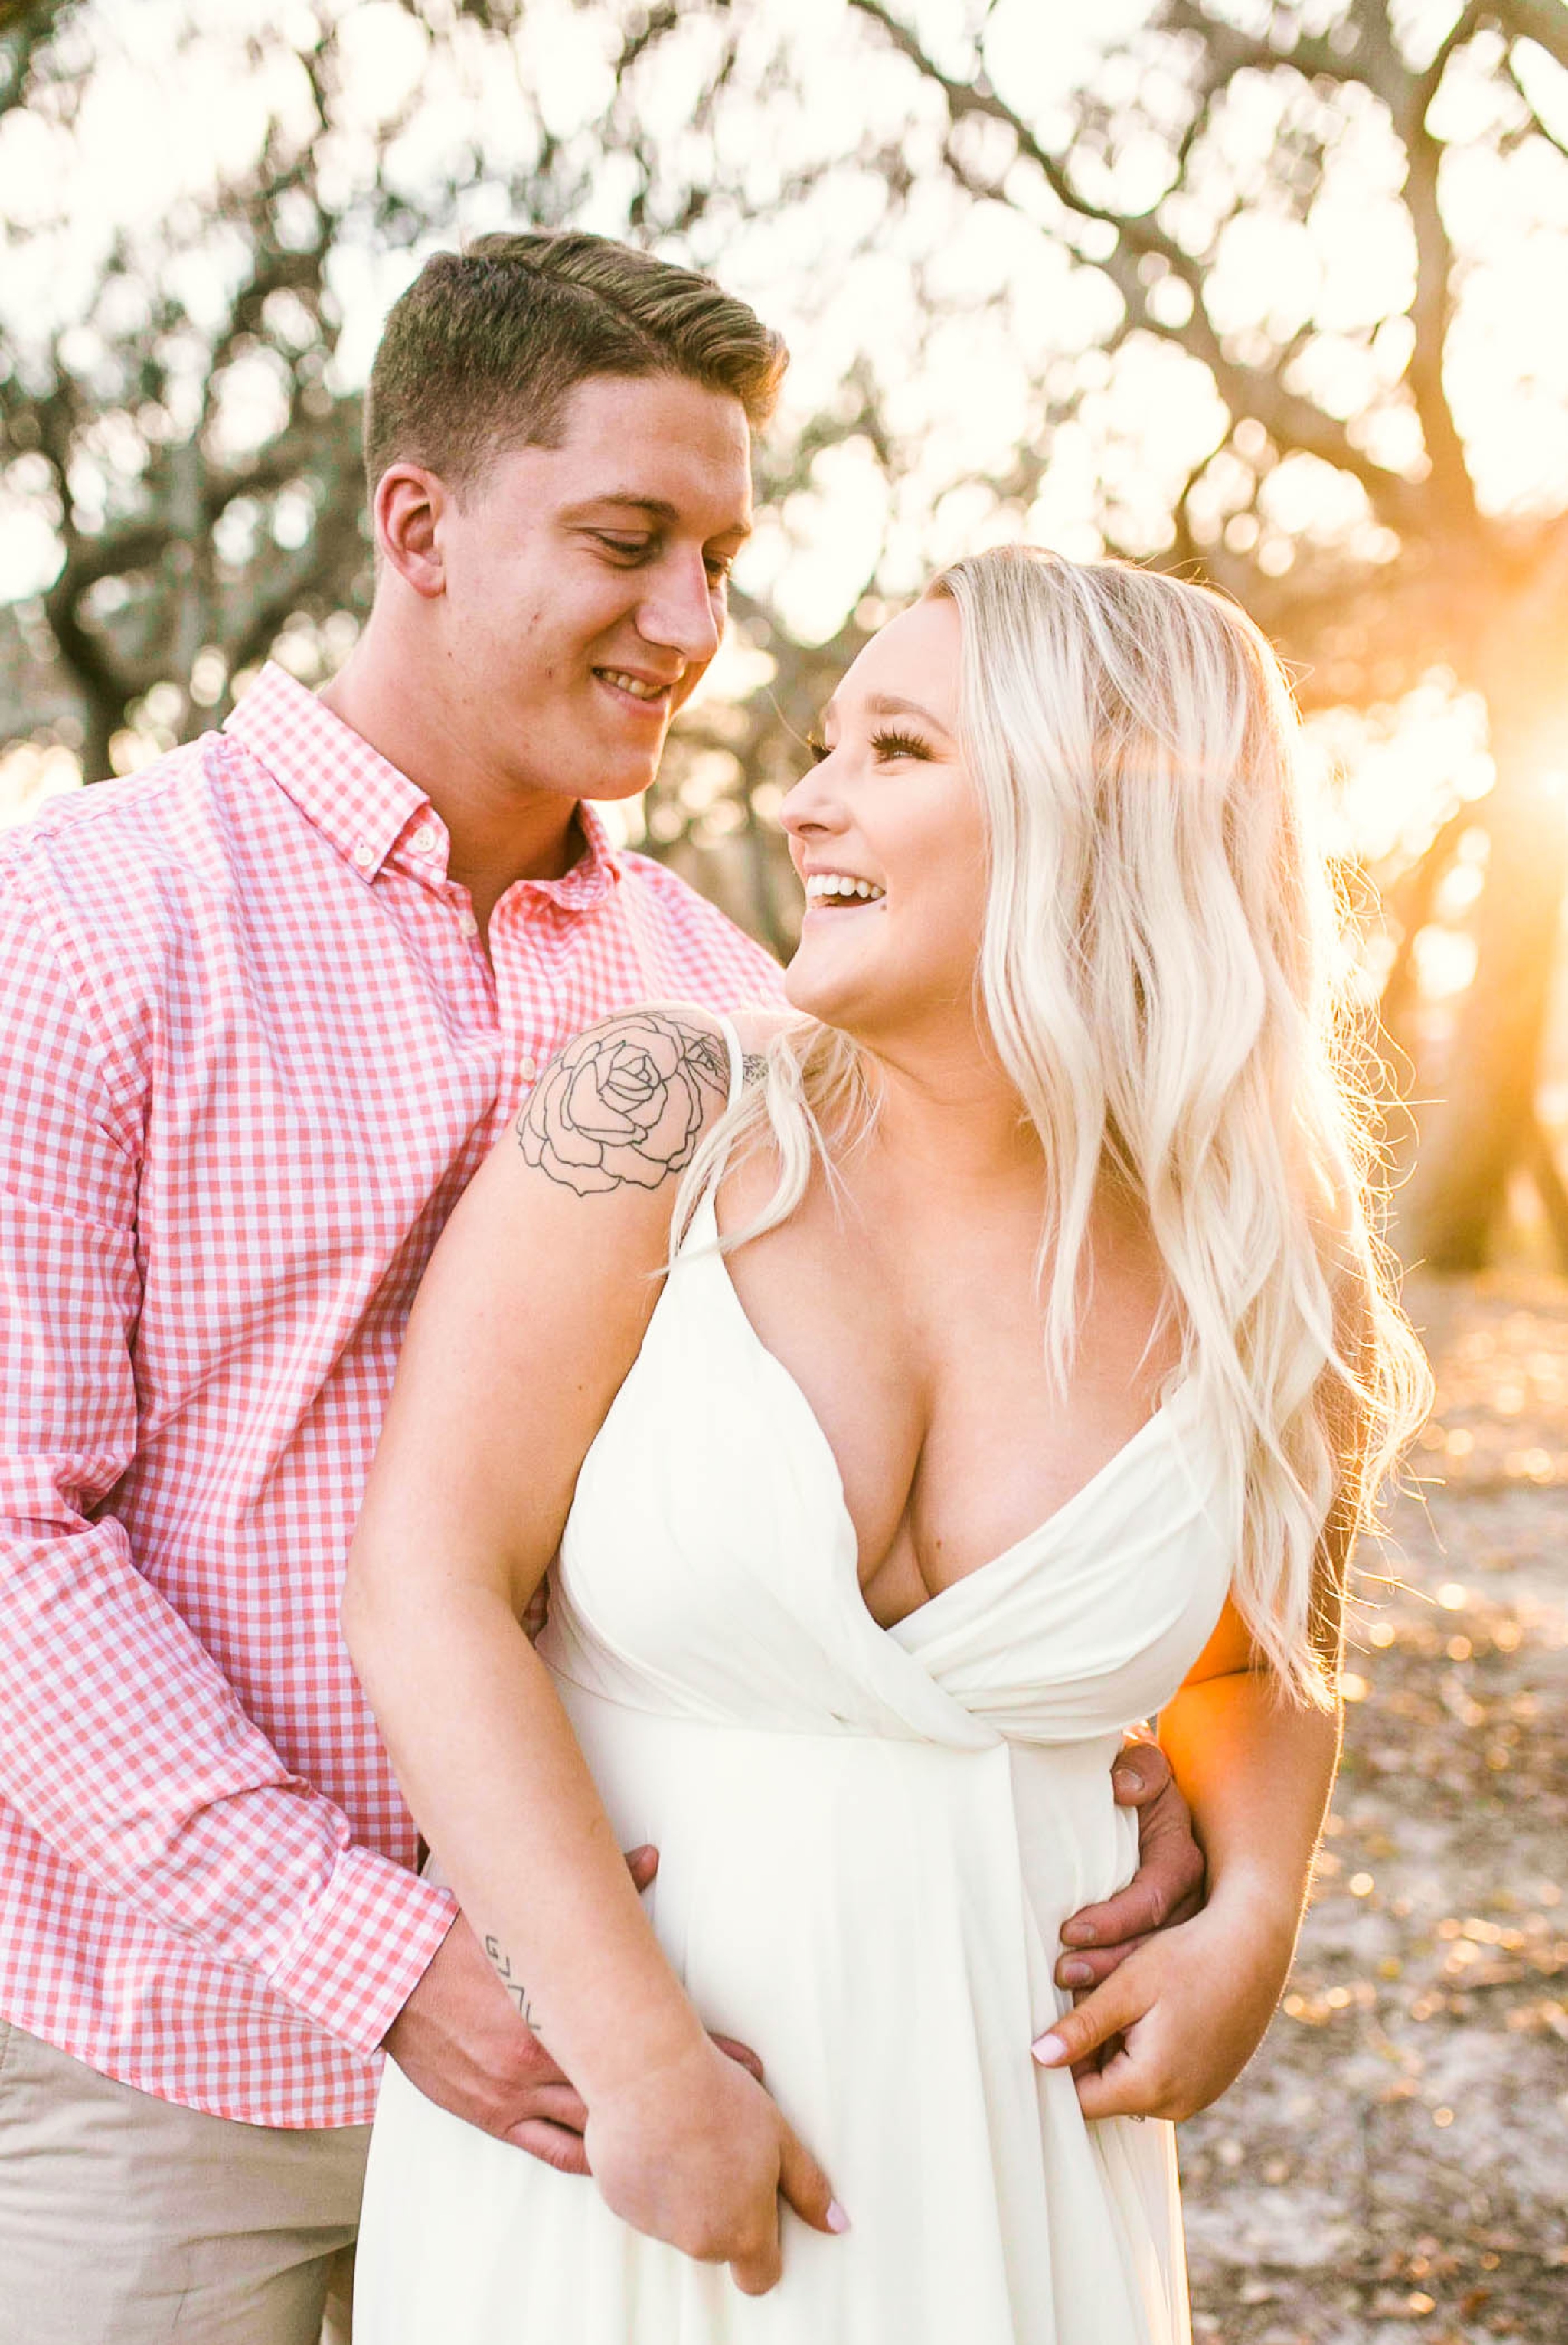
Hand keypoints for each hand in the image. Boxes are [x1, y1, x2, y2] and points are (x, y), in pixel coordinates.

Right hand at [381, 1848, 763, 2174]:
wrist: (386, 1976)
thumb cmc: (456, 1940)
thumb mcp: (521, 1919)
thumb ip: (594, 1891)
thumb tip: (649, 1858)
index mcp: (557, 2010)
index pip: (646, 2037)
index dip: (702, 2053)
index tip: (747, 2064)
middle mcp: (542, 2058)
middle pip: (632, 2091)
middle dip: (685, 2102)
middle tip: (737, 2114)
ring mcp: (517, 2094)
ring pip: (597, 2131)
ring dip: (643, 2140)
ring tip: (690, 2152)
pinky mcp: (493, 2116)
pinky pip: (551, 2149)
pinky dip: (589, 2160)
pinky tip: (620, 2169)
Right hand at [585, 2035, 847, 2295]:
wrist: (651, 2074)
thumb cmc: (720, 2100)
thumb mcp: (782, 2140)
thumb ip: (809, 2189)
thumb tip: (836, 2224)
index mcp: (742, 2232)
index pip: (759, 2277)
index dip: (764, 2252)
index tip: (762, 2216)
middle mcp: (697, 2241)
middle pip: (718, 2243)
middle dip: (723, 2210)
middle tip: (724, 2153)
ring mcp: (655, 2225)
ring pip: (679, 2222)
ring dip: (686, 2194)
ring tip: (689, 2136)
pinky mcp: (619, 2203)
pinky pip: (644, 2203)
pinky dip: (651, 2180)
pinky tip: (658, 2137)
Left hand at [1032, 1892, 1293, 2121]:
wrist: (1255, 1945)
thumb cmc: (1189, 1958)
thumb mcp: (1126, 1988)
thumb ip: (1081, 2028)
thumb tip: (1037, 2057)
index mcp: (1151, 2086)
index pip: (1081, 2100)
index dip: (1058, 2066)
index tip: (1047, 2029)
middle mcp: (1178, 2105)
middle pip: (1106, 2092)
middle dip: (1088, 2052)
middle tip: (1089, 2000)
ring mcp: (1198, 2097)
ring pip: (1131, 2083)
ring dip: (1116, 2048)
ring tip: (1123, 2000)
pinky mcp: (1210, 2082)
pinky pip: (1160, 2078)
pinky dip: (1144, 2050)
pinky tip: (1151, 2009)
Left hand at [1055, 1733, 1204, 1992]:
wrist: (1151, 1795)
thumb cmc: (1137, 1778)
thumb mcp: (1144, 1761)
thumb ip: (1140, 1767)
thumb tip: (1123, 1789)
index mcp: (1185, 1859)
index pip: (1152, 1900)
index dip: (1113, 1919)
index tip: (1069, 1930)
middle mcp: (1193, 1900)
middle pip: (1156, 1947)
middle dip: (1110, 1966)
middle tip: (1063, 1975)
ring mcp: (1189, 1928)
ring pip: (1156, 1972)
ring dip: (1113, 1988)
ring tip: (1069, 1995)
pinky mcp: (1175, 1949)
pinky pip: (1154, 1985)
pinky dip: (1123, 2001)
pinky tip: (1090, 2013)